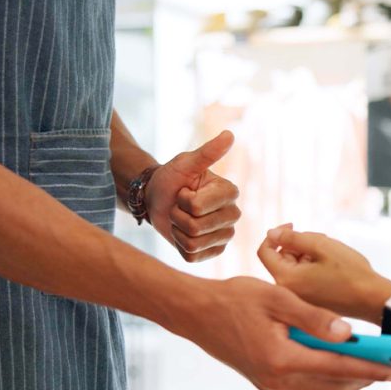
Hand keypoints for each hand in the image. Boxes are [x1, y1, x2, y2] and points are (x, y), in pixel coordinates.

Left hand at [146, 130, 241, 262]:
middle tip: (180, 206)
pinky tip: (182, 233)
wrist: (157, 198)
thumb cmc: (172, 178)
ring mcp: (224, 236)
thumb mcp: (185, 163)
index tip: (184, 191)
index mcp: (230, 192)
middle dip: (178, 215)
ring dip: (178, 230)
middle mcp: (233, 215)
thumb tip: (230, 134)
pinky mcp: (214, 252)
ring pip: (193, 242)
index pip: (198, 207)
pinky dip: (179, 245)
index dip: (183, 199)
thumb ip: (208, 152)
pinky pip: (192, 255)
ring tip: (181, 218)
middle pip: (196, 227)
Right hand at [178, 276, 390, 389]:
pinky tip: (337, 367)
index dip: (371, 370)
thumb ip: (314, 317)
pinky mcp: (264, 380)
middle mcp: (277, 378)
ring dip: (346, 383)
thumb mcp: (277, 298)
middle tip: (390, 370)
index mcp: (283, 359)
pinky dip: (325, 381)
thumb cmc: (234, 298)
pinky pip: (303, 388)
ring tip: (370, 369)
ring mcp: (269, 383)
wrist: (195, 313)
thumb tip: (349, 333)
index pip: (338, 368)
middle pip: (333, 386)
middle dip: (364, 379)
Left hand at [257, 225, 390, 322]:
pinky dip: (313, 267)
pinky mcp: (310, 301)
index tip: (293, 226)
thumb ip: (293, 237)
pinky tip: (332, 265)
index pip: (264, 251)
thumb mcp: (321, 246)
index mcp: (286, 278)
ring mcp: (299, 298)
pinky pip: (303, 278)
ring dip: (308, 254)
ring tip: (331, 252)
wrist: (373, 300)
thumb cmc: (350, 272)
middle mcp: (288, 292)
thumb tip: (271, 232)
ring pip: (294, 267)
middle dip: (298, 244)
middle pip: (281, 258)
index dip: (275, 234)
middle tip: (322, 239)